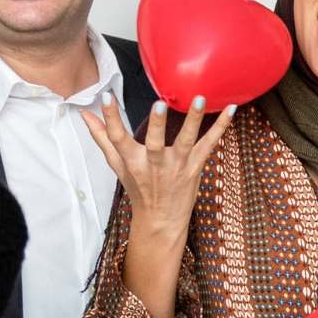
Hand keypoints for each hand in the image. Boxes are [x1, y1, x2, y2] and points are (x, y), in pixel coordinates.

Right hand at [81, 93, 235, 242]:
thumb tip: (86, 114)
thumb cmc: (138, 189)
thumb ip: (102, 138)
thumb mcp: (117, 165)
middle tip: (159, 104)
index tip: (107, 96)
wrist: (161, 220)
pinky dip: (221, 127)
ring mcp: (177, 166)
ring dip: (193, 120)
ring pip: (186, 141)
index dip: (110, 118)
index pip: (117, 138)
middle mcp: (154, 164)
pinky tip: (231, 109)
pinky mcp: (195, 167)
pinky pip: (210, 145)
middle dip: (156, 124)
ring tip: (200, 99)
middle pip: (154, 143)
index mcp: (132, 161)